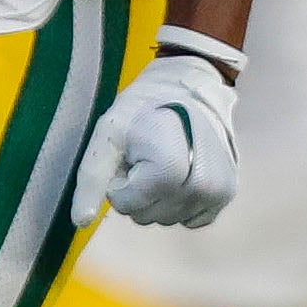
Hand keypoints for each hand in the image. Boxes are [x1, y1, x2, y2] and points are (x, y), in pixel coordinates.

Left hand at [73, 47, 240, 226]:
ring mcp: (216, 194)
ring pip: (165, 218)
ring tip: (163, 158)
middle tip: (145, 154)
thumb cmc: (143, 106)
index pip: (124, 205)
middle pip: (145, 216)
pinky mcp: (225, 195)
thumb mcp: (109, 135)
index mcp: (169, 172)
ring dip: (158, 195)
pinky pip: (188, 218)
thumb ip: (92, 179)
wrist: (189, 84)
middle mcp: (199, 188)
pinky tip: (182, 171)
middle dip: (137, 190)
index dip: (119, 179)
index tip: (130, 152)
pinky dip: (179, 201)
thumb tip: (81, 222)